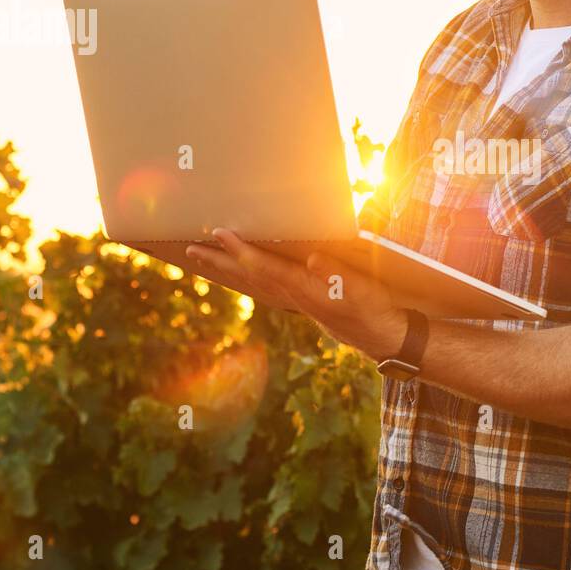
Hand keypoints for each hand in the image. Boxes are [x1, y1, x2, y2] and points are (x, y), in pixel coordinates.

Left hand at [184, 228, 407, 360]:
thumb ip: (337, 274)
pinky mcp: (297, 300)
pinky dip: (243, 277)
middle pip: (248, 275)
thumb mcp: (360, 289)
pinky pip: (261, 286)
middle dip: (220, 261)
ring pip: (251, 281)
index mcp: (303, 288)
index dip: (242, 250)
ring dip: (225, 269)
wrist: (379, 336)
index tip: (221, 233)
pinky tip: (235, 273)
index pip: (266, 266)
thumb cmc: (373, 309)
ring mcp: (292, 298)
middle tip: (191, 248)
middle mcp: (291, 294)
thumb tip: (313, 260)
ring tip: (202, 257)